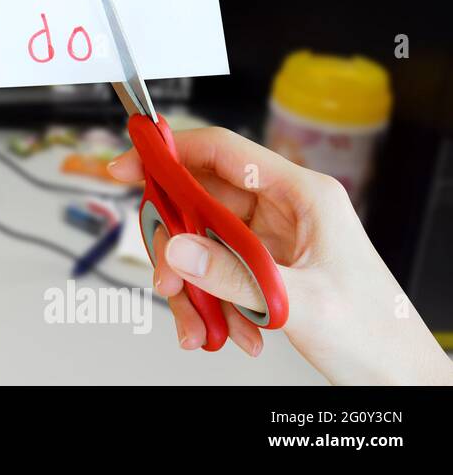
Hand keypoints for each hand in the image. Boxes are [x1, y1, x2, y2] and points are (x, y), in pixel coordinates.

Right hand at [109, 127, 451, 384]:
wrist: (397, 375)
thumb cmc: (375, 332)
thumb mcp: (299, 302)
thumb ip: (232, 273)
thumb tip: (177, 250)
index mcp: (303, 195)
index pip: (222, 152)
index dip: (171, 152)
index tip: (130, 164)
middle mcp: (284, 209)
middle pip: (201, 202)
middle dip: (174, 243)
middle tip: (164, 277)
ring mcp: (273, 238)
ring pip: (202, 243)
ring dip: (192, 286)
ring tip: (198, 322)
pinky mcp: (265, 267)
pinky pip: (216, 273)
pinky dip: (209, 303)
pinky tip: (226, 330)